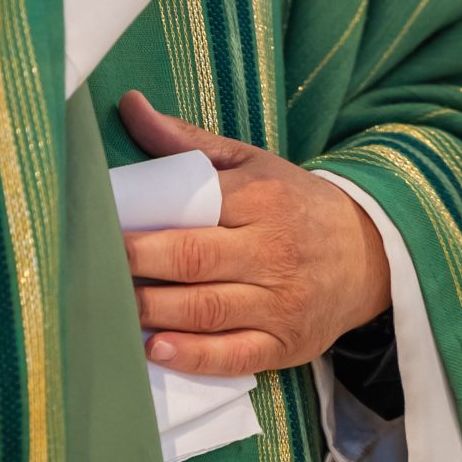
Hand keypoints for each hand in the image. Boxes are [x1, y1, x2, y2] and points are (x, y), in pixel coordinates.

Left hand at [116, 91, 390, 376]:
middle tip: (90, 270)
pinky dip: (192, 356)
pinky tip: (155, 349)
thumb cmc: (294, 204)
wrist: (371, 253)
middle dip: (137, 266)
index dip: (140, 223)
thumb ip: (188, 142)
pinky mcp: (285, 345)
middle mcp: (272, 251)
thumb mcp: (252, 163)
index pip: (192, 209)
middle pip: (192, 261)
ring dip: (152, 312)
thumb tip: (130, 105)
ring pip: (206, 311)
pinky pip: (234, 355)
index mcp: (261, 199)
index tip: (96, 228)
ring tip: (107, 307)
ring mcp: (281, 302)